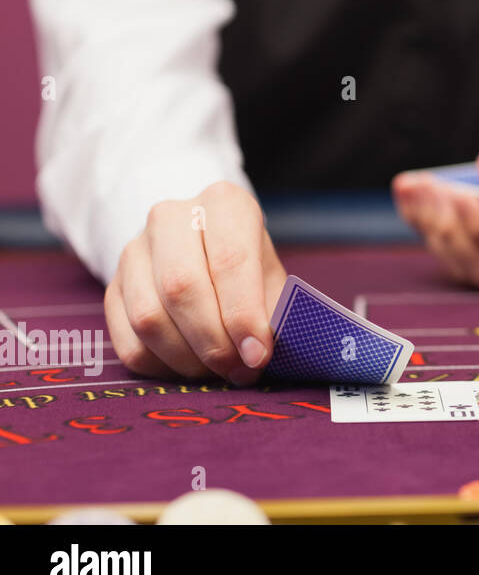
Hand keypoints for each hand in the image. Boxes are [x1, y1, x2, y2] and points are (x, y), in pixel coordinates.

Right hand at [104, 181, 285, 383]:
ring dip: (187, 358)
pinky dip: (161, 366)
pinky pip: (128, 342)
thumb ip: (271, 308)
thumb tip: (261, 353)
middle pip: (182, 289)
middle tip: (239, 370)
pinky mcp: (111, 286)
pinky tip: (189, 366)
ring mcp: (133, 251)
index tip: (257, 355)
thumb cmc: (245, 262)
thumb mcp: (269, 272)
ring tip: (217, 371)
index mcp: (223, 204)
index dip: (243, 315)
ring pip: (149, 318)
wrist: (200, 241)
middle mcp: (171, 219)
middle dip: (214, 342)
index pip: (230, 261)